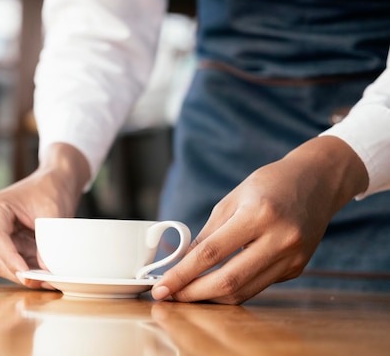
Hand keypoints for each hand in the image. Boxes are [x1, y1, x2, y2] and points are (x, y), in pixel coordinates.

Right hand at [0, 143, 89, 287]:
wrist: (55, 182)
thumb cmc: (50, 190)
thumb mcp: (53, 214)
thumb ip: (47, 241)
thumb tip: (45, 270)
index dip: (11, 261)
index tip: (28, 275)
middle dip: (22, 272)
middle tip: (47, 282)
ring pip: (5, 265)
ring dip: (27, 274)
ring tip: (51, 279)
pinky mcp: (5, 244)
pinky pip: (14, 263)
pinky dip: (30, 270)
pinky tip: (47, 273)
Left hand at [152, 136, 368, 303]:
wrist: (317, 182)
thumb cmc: (269, 184)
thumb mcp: (232, 200)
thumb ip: (207, 234)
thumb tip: (181, 263)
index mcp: (258, 215)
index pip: (211, 253)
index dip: (182, 274)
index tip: (161, 287)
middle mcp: (279, 239)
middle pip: (228, 281)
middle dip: (193, 294)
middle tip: (170, 297)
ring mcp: (292, 258)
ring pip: (244, 292)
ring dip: (211, 298)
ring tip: (187, 294)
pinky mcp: (296, 269)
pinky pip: (257, 286)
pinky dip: (233, 289)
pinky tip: (215, 284)